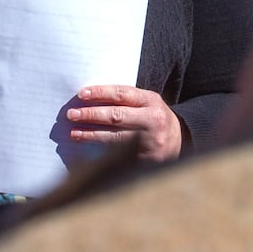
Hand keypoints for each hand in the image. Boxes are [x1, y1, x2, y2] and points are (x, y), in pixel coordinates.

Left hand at [65, 85, 185, 161]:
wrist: (180, 140)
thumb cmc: (154, 117)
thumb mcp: (146, 103)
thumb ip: (125, 100)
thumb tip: (90, 98)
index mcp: (151, 101)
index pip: (122, 94)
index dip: (101, 93)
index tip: (81, 94)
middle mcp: (152, 120)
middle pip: (116, 116)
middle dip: (91, 115)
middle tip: (72, 114)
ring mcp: (150, 141)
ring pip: (115, 138)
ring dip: (91, 135)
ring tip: (74, 133)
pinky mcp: (147, 159)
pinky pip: (120, 155)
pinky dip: (101, 152)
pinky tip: (87, 150)